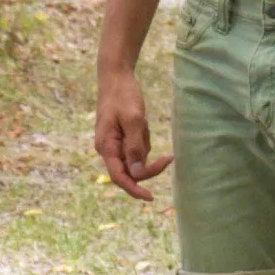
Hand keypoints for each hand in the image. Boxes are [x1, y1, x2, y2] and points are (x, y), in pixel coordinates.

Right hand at [94, 70, 169, 199]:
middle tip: (168, 158)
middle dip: (148, 166)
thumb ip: (135, 147)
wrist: (116, 77)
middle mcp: (108, 149)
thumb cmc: (123, 95)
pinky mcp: (122, 139)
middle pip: (130, 171)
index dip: (134, 190)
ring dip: (145, 147)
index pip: (119, 177)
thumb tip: (137, 173)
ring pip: (136, 160)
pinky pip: (137, 148)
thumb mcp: (133, 119)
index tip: (150, 197)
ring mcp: (115, 144)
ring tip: (142, 123)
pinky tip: (141, 122)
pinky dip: (144, 139)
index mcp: (106, 146)